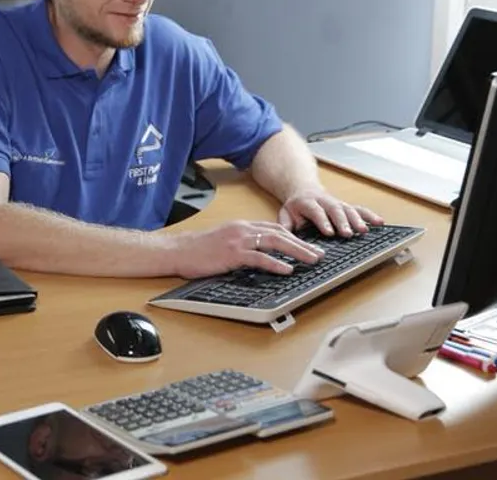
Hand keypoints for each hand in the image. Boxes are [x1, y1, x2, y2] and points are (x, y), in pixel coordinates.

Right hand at [165, 221, 324, 277]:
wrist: (176, 250)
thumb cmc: (196, 250)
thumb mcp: (223, 242)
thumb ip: (242, 244)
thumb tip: (260, 255)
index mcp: (241, 226)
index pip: (274, 228)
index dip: (295, 236)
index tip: (309, 245)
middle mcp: (242, 229)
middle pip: (280, 233)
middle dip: (303, 243)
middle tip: (320, 253)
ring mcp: (238, 240)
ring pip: (275, 242)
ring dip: (297, 251)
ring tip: (312, 260)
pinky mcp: (232, 254)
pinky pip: (259, 258)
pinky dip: (275, 263)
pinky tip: (287, 269)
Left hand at [278, 184, 383, 236]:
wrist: (303, 189)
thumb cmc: (295, 207)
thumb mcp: (284, 214)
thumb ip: (285, 225)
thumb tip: (284, 238)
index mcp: (307, 203)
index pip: (316, 212)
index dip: (323, 222)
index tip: (329, 232)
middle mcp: (325, 201)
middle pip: (335, 210)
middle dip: (343, 222)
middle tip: (348, 234)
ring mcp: (337, 203)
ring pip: (349, 209)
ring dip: (357, 220)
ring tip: (364, 230)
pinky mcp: (346, 206)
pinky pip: (360, 209)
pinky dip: (370, 215)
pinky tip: (380, 223)